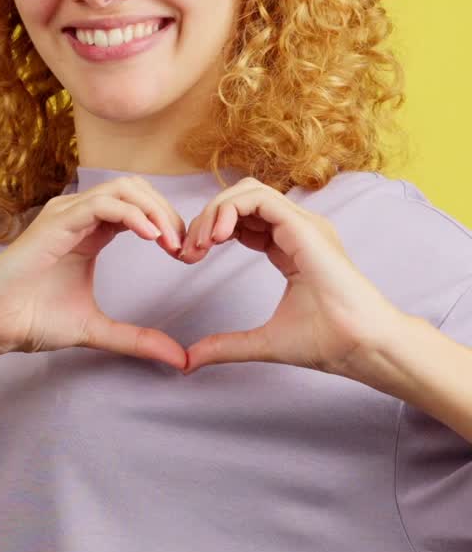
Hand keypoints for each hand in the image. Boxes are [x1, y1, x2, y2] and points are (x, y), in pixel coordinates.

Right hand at [0, 175, 188, 370]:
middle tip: (185, 248)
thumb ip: (137, 340)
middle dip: (168, 213)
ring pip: (124, 189)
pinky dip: (132, 215)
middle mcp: (79, 214)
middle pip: (138, 189)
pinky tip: (150, 236)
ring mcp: (66, 214)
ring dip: (155, 211)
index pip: (140, 206)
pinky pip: (102, 204)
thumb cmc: (31, 319)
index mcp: (90, 230)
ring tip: (171, 243)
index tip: (185, 256)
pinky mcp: (55, 221)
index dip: (167, 224)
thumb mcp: (97, 329)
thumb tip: (179, 360)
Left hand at [178, 177, 403, 377]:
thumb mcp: (263, 342)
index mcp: (291, 247)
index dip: (212, 231)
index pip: (244, 221)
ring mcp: (303, 225)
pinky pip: (261, 198)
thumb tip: (188, 360)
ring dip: (216, 210)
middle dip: (207, 217)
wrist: (362, 345)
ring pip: (249, 191)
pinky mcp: (305, 227)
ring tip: (201, 243)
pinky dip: (231, 208)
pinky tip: (217, 236)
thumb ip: (226, 346)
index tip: (191, 257)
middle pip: (242, 199)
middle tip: (188, 250)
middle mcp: (297, 230)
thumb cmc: (328, 342)